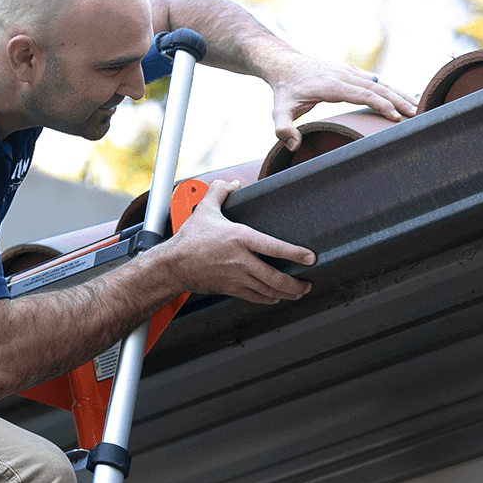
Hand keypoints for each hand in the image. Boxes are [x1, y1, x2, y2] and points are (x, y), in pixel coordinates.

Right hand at [164, 180, 314, 303]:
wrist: (173, 266)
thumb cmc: (189, 239)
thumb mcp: (204, 210)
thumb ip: (220, 192)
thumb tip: (234, 183)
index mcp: (239, 238)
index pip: (274, 247)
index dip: (295, 253)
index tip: (310, 257)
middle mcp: (241, 260)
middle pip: (275, 277)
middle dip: (296, 283)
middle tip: (307, 282)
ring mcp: (236, 277)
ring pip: (268, 290)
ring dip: (286, 293)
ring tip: (298, 291)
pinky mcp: (230, 288)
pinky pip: (255, 297)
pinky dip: (268, 298)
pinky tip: (275, 297)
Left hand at [266, 53, 418, 150]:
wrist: (285, 65)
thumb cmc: (285, 91)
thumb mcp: (278, 111)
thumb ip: (282, 128)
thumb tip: (293, 145)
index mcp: (332, 85)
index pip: (363, 94)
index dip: (381, 105)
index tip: (396, 117)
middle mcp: (345, 75)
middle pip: (378, 87)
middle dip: (399, 100)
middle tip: (417, 114)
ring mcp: (350, 72)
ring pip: (380, 82)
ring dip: (399, 93)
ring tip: (418, 106)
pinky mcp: (351, 72)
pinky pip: (375, 80)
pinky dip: (390, 89)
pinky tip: (403, 97)